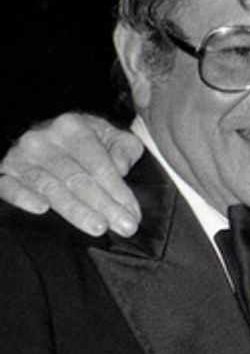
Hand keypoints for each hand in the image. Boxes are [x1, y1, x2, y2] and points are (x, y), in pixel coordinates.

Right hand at [0, 113, 143, 236]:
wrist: (47, 135)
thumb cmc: (88, 140)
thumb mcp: (112, 136)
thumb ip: (124, 149)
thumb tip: (121, 169)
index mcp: (73, 127)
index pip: (98, 163)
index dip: (118, 190)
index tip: (134, 213)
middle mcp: (44, 139)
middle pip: (77, 178)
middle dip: (104, 205)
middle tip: (125, 227)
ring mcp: (20, 157)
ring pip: (50, 187)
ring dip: (76, 210)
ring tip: (99, 227)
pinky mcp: (4, 172)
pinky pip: (9, 187)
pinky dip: (23, 197)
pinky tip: (41, 209)